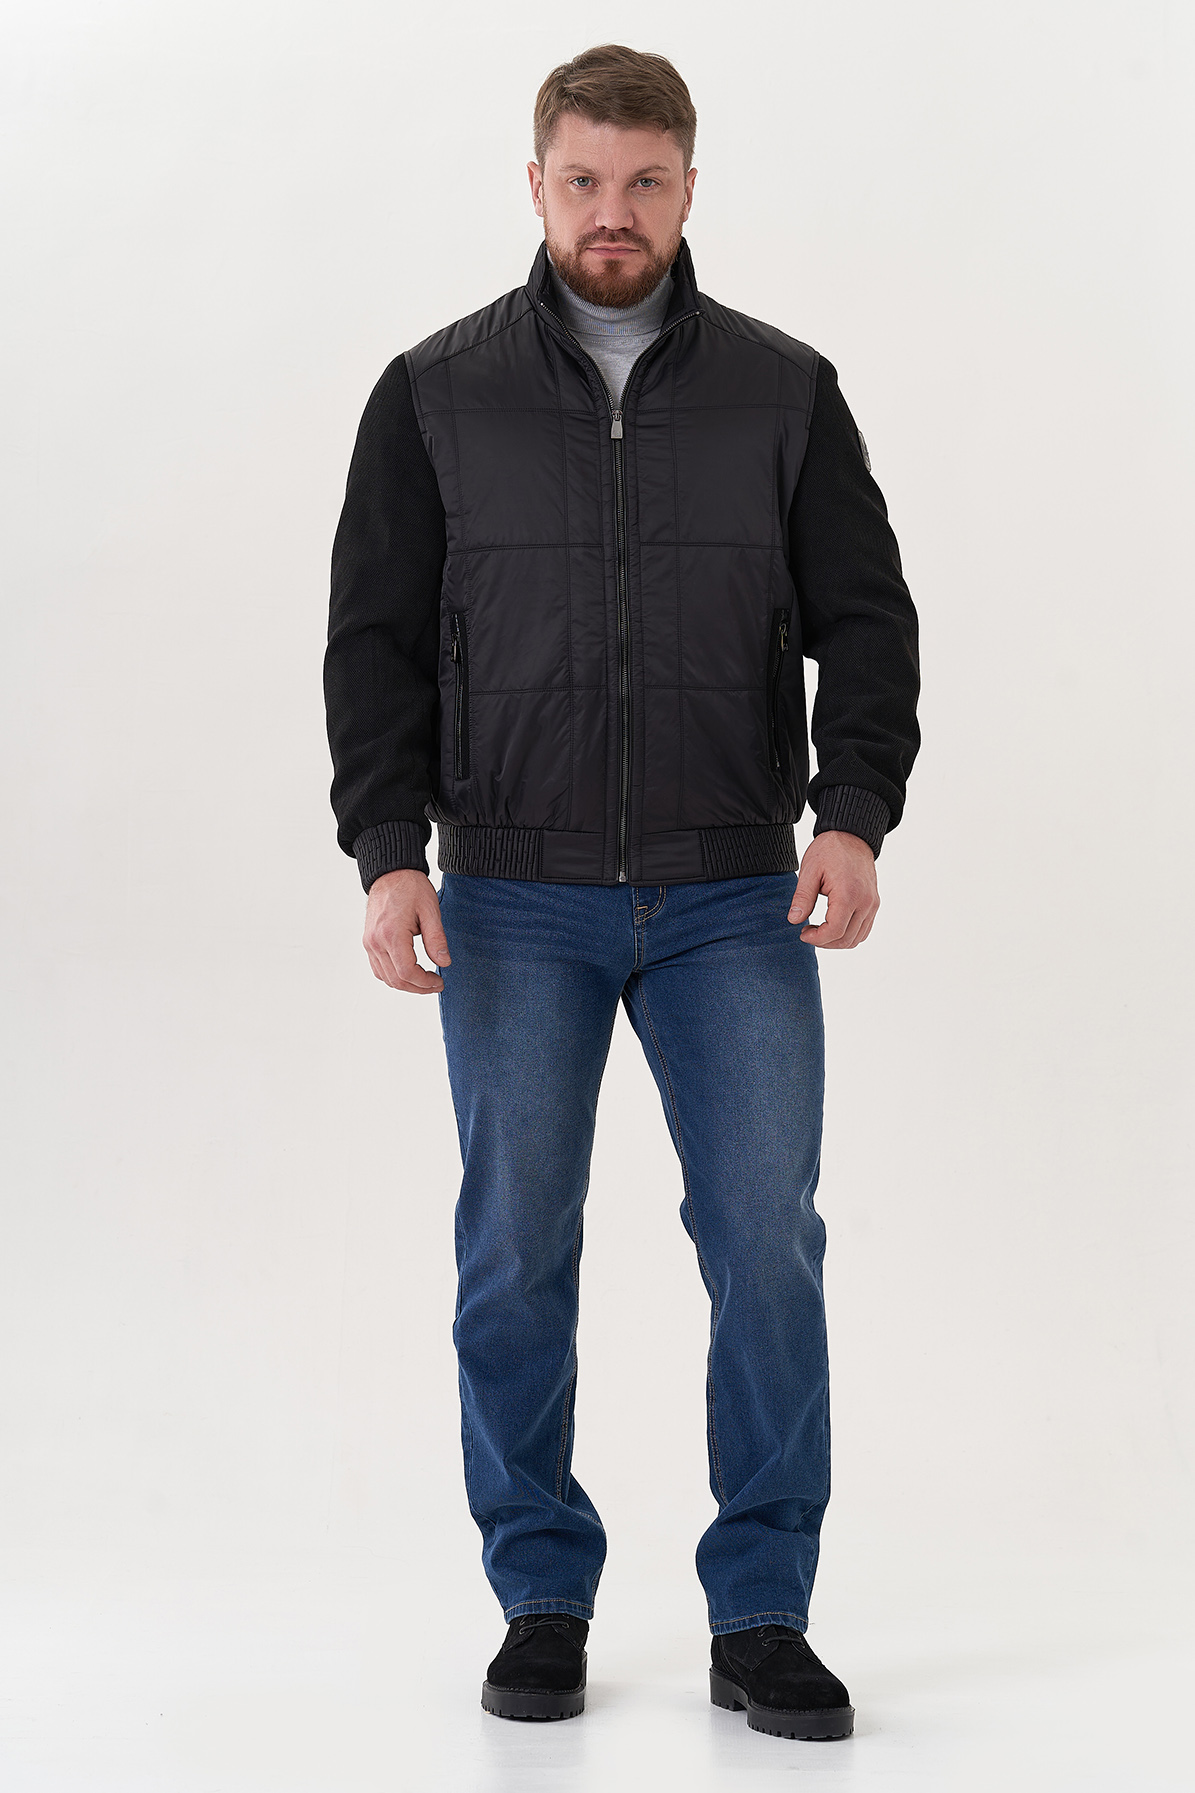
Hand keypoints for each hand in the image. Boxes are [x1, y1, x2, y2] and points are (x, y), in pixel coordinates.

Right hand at [363, 869, 451, 992]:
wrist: (390, 873)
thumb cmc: (410, 887)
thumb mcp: (430, 910)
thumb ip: (437, 939)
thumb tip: (444, 963)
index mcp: (392, 934)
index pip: (407, 972)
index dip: (424, 983)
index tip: (439, 981)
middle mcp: (376, 941)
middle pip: (395, 980)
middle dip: (418, 987)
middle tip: (436, 984)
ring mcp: (369, 942)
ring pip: (385, 977)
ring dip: (406, 984)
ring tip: (424, 981)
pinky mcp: (368, 941)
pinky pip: (378, 968)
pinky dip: (393, 976)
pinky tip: (408, 973)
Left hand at [788, 831, 878, 948]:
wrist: (852, 836)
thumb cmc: (830, 850)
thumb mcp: (810, 871)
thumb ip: (803, 897)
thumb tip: (794, 920)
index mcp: (848, 894)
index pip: (834, 931)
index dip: (816, 938)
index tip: (803, 933)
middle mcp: (865, 902)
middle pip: (846, 939)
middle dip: (824, 942)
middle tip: (808, 932)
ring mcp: (872, 904)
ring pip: (857, 938)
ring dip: (837, 941)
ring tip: (819, 930)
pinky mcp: (873, 903)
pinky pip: (864, 930)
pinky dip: (849, 935)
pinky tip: (833, 926)